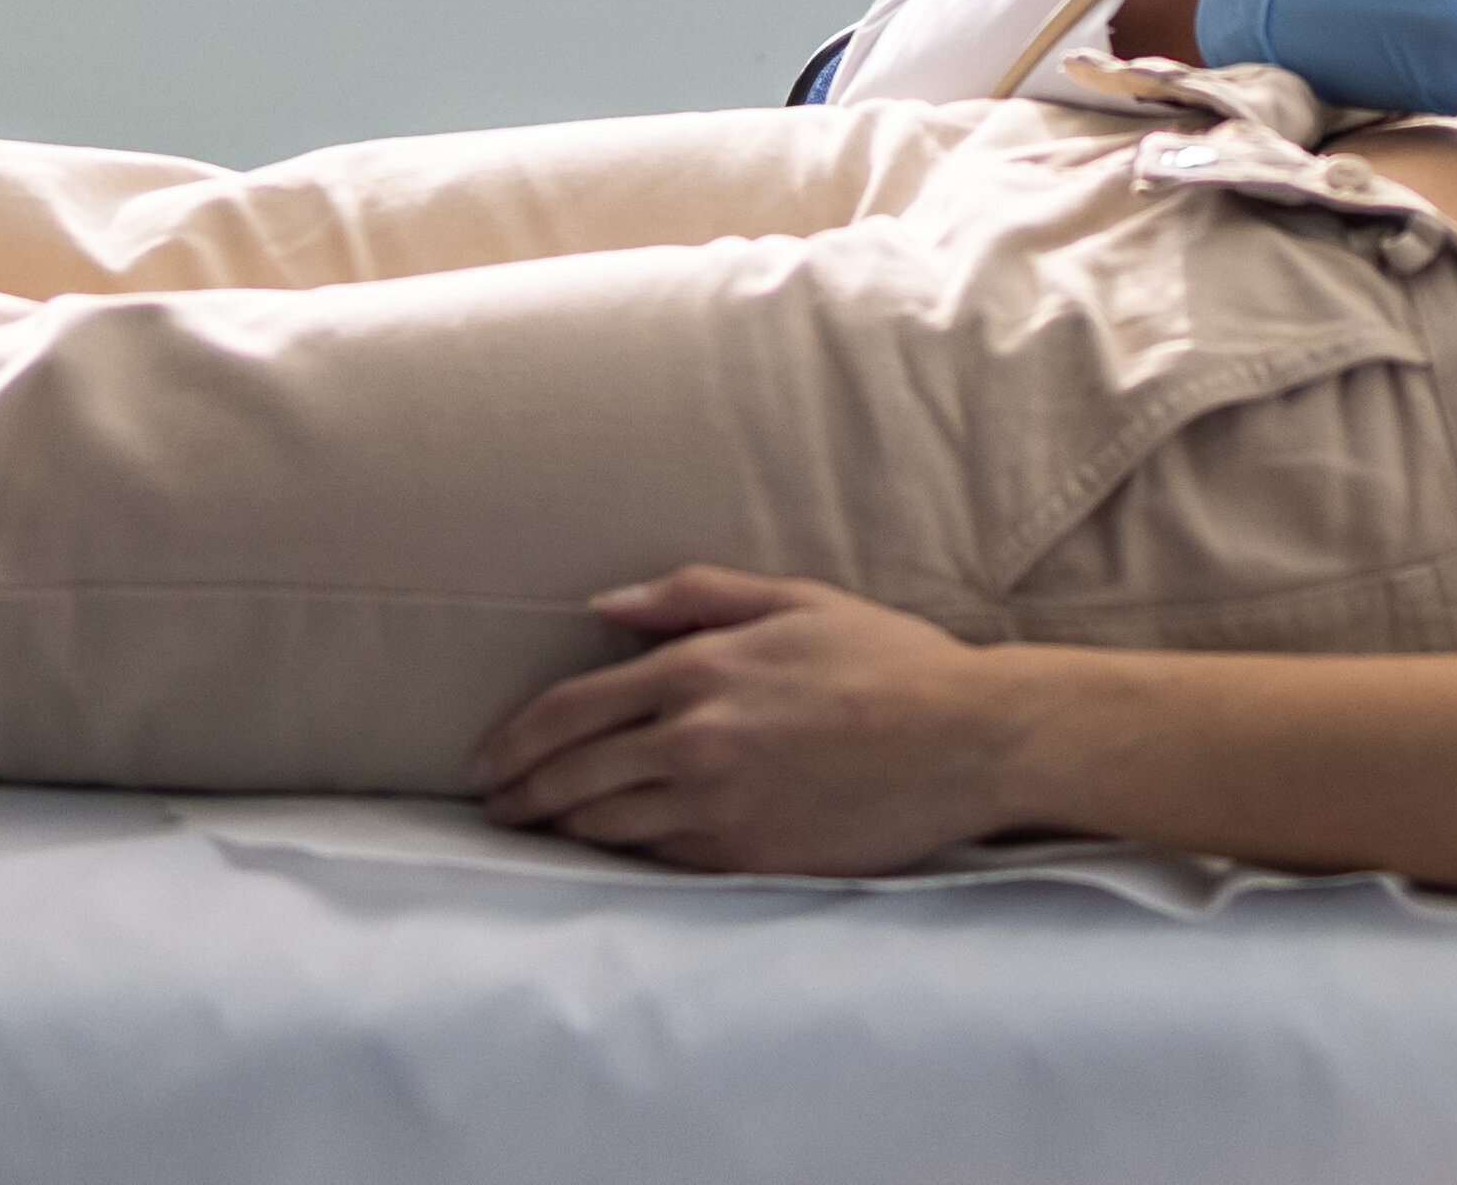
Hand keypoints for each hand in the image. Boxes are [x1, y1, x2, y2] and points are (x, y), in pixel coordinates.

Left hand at [472, 571, 1037, 874]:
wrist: (968, 739)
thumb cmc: (887, 660)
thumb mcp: (793, 599)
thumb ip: (690, 595)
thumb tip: (600, 608)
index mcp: (702, 668)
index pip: (572, 710)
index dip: (516, 740)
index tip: (488, 760)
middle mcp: (699, 739)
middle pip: (574, 774)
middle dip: (522, 792)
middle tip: (493, 806)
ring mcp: (724, 805)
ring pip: (608, 825)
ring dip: (560, 829)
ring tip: (533, 831)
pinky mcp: (754, 857)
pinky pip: (663, 860)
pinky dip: (623, 855)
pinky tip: (606, 851)